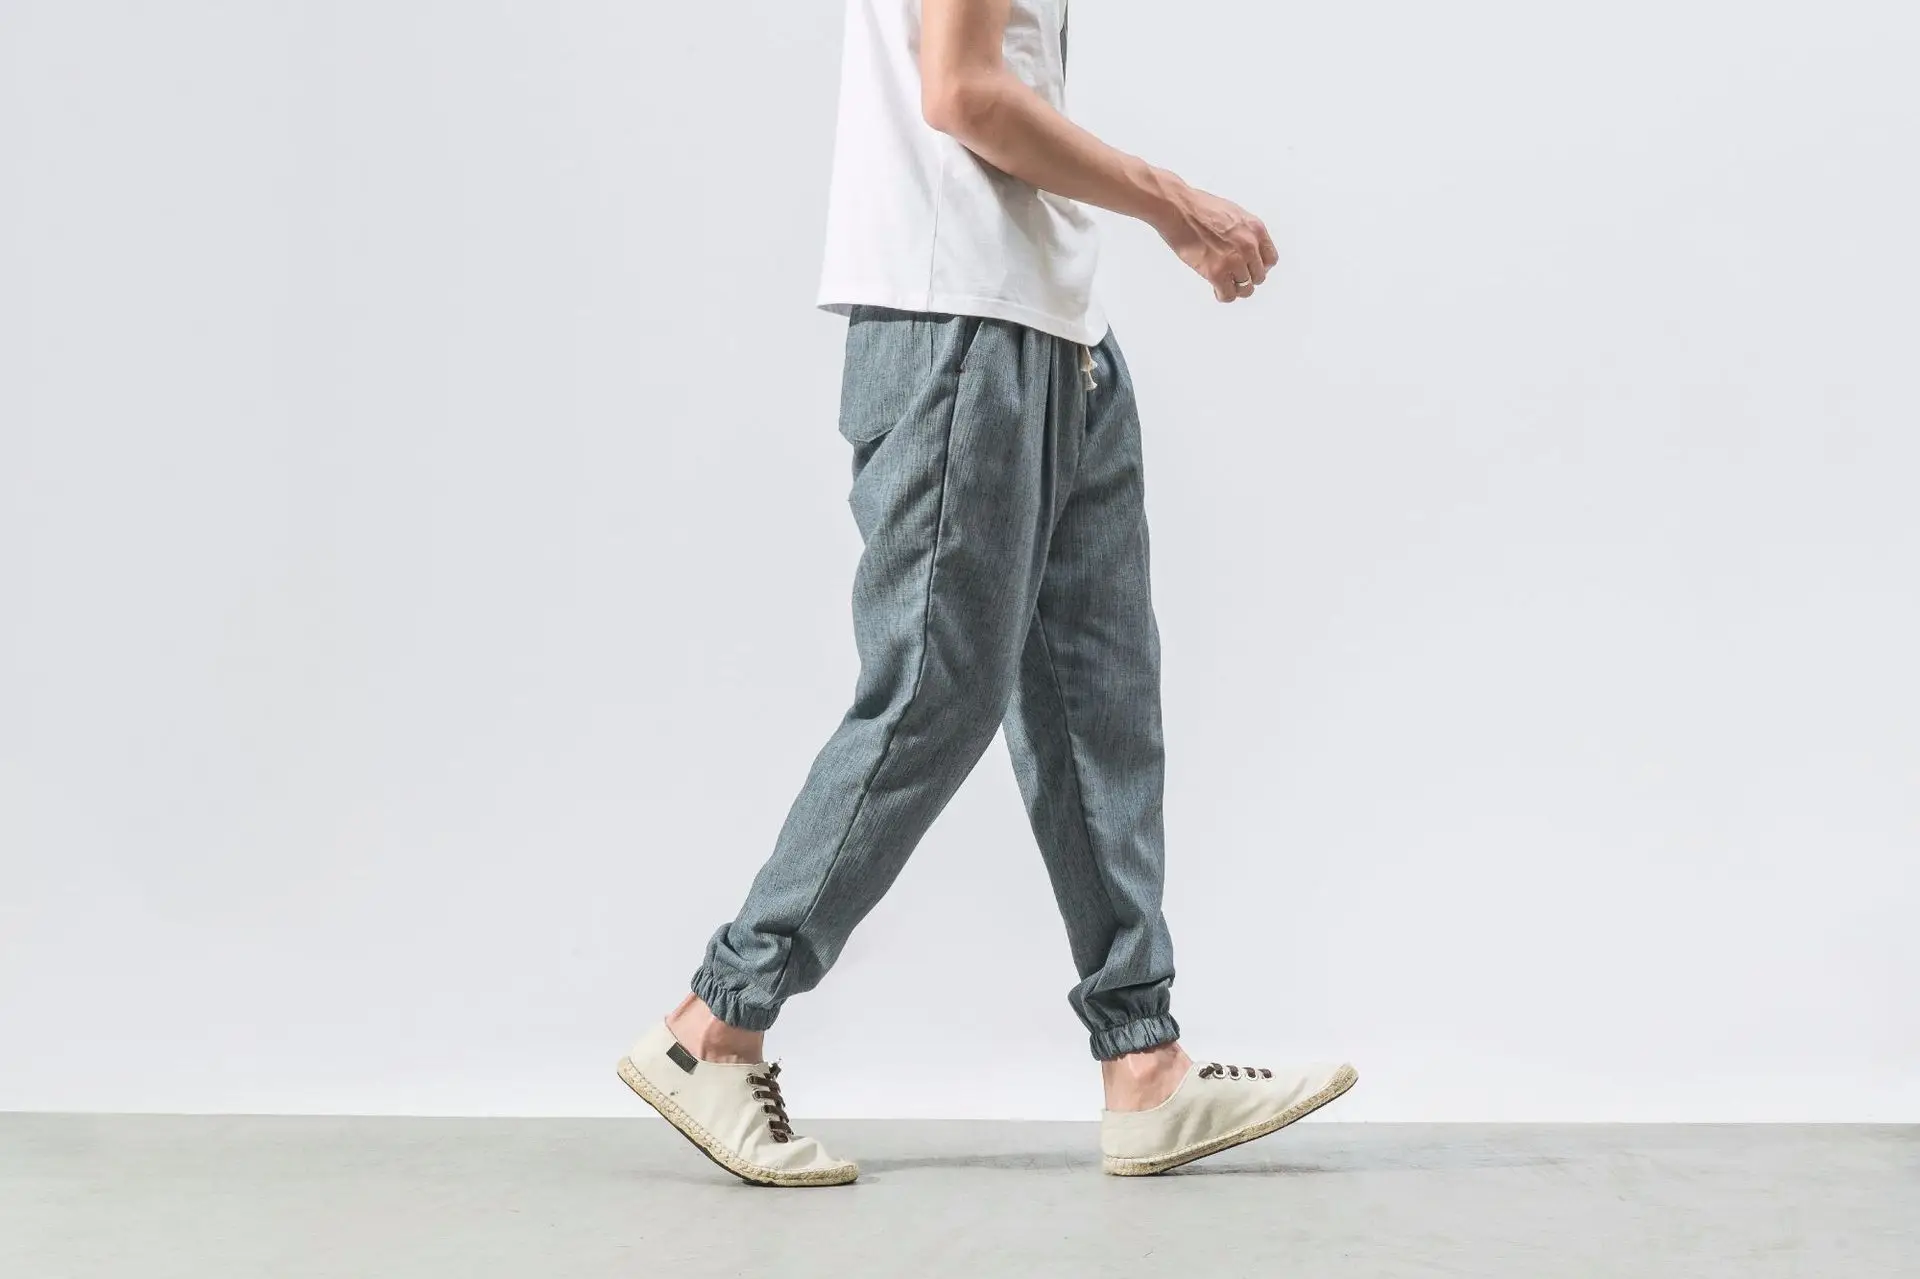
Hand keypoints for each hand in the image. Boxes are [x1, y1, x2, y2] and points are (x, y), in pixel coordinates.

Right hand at [1153, 183, 1277, 302]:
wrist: (1178, 208)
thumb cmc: (1198, 207)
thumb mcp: (1234, 214)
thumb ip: (1244, 233)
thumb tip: (1245, 249)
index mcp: (1255, 229)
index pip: (1270, 259)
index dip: (1259, 266)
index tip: (1250, 268)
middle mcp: (1249, 246)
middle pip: (1259, 276)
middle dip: (1246, 278)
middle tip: (1233, 277)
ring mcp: (1234, 260)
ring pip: (1246, 289)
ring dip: (1235, 288)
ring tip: (1224, 284)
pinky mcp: (1216, 272)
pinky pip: (1228, 295)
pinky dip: (1223, 295)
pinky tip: (1216, 289)